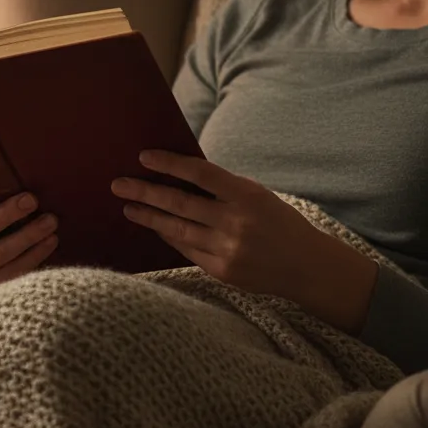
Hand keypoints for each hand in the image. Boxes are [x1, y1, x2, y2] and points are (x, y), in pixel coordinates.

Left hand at [110, 149, 343, 299]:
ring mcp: (227, 249)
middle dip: (145, 192)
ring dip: (148, 217)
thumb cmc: (279, 223)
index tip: (144, 157)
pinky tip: (155, 227)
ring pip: (176, 229)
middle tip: (118, 185)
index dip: (169, 164)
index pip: (200, 173)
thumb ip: (224, 188)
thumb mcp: (258, 196)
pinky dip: (169, 236)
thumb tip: (179, 175)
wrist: (308, 267)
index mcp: (248, 195)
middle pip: (180, 203)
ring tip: (128, 207)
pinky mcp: (221, 270)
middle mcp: (236, 222)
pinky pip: (186, 249)